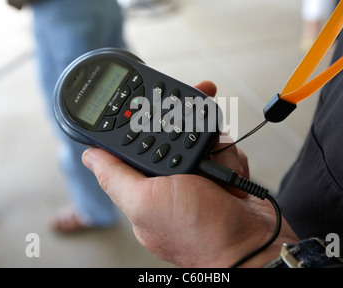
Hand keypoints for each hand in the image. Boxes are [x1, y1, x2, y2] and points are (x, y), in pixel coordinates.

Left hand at [82, 81, 297, 266]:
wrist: (254, 246)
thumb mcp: (145, 202)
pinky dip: (231, 158)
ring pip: (201, 136)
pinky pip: (223, 150)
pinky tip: (232, 177)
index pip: (138, 140)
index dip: (143, 117)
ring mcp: (197, 178)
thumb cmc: (199, 232)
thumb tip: (89, 156)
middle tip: (203, 116)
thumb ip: (115, 177)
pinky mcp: (221, 175)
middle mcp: (169, 181)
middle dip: (190, 126)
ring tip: (220, 169)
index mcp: (145, 186)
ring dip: (215, 147)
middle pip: (173, 132)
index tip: (153, 97)